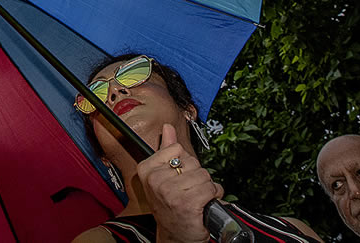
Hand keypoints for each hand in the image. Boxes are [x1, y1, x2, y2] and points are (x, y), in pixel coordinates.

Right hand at [135, 123, 222, 242]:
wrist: (176, 235)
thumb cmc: (171, 206)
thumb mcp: (163, 176)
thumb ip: (166, 149)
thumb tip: (168, 127)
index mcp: (147, 169)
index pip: (177, 149)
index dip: (185, 163)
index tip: (179, 176)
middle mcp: (155, 180)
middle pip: (193, 162)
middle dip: (198, 176)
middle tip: (189, 190)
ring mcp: (169, 191)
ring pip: (203, 176)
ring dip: (207, 188)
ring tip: (197, 198)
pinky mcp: (186, 203)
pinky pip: (209, 189)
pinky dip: (213, 196)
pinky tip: (203, 204)